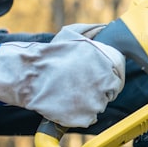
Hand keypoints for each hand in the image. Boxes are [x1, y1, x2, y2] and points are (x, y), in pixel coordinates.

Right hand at [0, 24, 124, 127]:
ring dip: (89, 102)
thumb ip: (93, 31)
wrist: (30, 76)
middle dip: (98, 90)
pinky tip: (68, 104)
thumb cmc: (51, 55)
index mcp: (107, 62)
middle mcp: (106, 82)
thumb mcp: (73, 35)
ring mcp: (97, 101)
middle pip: (110, 92)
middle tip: (80, 86)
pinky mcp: (86, 117)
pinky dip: (80, 114)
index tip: (96, 80)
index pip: (118, 77)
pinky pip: (89, 118)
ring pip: (100, 105)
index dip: (106, 79)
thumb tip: (105, 28)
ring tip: (70, 93)